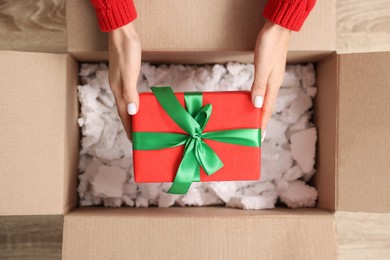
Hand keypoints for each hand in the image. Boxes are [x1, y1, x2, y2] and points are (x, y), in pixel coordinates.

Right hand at [108, 22, 140, 139]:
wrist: (121, 32)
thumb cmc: (126, 51)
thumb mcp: (129, 73)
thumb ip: (130, 93)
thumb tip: (131, 112)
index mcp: (118, 89)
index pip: (123, 114)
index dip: (128, 127)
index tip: (133, 140)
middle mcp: (117, 87)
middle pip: (123, 110)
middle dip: (129, 124)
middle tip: (137, 135)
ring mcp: (120, 81)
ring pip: (125, 102)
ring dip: (131, 114)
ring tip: (138, 122)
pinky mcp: (124, 74)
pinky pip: (128, 94)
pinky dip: (132, 102)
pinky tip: (137, 102)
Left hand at [251, 20, 290, 137]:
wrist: (278, 27)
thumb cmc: (270, 44)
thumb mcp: (263, 65)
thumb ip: (259, 85)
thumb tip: (256, 104)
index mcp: (273, 84)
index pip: (267, 109)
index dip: (262, 123)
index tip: (259, 136)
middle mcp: (274, 83)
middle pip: (267, 106)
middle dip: (262, 120)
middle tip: (255, 133)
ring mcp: (272, 77)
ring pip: (266, 99)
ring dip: (260, 111)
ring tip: (254, 120)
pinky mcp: (269, 71)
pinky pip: (263, 90)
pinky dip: (259, 99)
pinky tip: (254, 100)